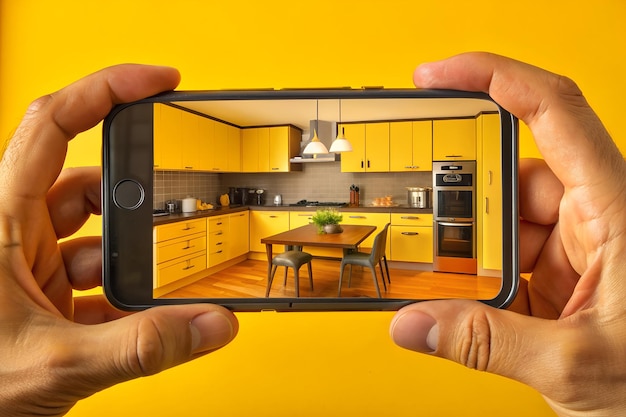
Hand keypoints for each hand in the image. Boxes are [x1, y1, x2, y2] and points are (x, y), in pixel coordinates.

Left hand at [0, 65, 237, 415]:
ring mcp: (27, 268)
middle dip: (131, 202)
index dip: (107, 90)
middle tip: (166, 211)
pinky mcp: (41, 298)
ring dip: (127, 262)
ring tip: (151, 285)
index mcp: (0, 222)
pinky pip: (92, 281)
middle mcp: (13, 235)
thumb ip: (142, 346)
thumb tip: (211, 324)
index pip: (53, 124)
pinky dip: (121, 297)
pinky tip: (136, 319)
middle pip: (84, 184)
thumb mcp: (56, 361)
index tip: (156, 82)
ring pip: (93, 238)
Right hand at [390, 52, 625, 415]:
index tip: (438, 75)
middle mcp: (596, 216)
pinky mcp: (564, 273)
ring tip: (441, 273)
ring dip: (471, 247)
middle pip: (515, 175)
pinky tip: (465, 296)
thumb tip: (415, 324)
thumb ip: (488, 343)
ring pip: (506, 221)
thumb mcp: (576, 363)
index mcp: (616, 210)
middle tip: (423, 212)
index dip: (493, 77)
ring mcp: (578, 246)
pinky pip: (510, 255)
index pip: (553, 112)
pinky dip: (481, 274)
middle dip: (465, 196)